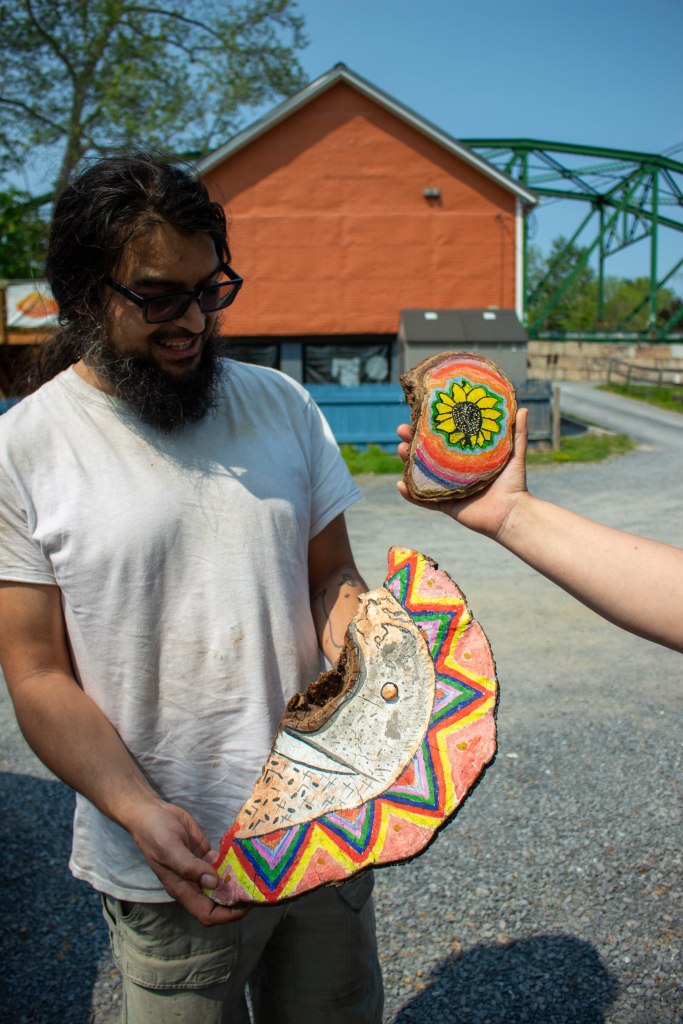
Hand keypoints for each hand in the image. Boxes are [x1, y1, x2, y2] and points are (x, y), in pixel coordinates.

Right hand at [128, 799, 247, 925]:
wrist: (150, 813)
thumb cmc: (155, 833)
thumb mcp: (170, 848)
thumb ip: (190, 867)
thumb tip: (214, 883)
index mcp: (182, 888)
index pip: (207, 913)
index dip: (227, 914)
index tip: (247, 905)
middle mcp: (193, 882)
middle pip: (219, 901)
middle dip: (238, 899)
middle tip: (259, 888)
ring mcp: (199, 868)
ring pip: (223, 883)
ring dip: (239, 880)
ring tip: (260, 873)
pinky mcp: (204, 853)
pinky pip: (222, 863)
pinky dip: (234, 862)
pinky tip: (247, 855)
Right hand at [396, 408, 529, 540]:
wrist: (513, 513)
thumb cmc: (515, 484)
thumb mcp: (515, 454)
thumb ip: (518, 434)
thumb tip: (525, 408)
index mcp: (466, 459)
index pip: (443, 440)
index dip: (429, 428)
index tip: (418, 414)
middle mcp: (454, 473)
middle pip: (426, 455)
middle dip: (411, 442)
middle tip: (401, 430)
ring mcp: (447, 489)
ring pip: (420, 474)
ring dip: (407, 463)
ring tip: (399, 450)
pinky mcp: (445, 505)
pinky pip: (423, 500)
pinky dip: (410, 495)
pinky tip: (400, 484)